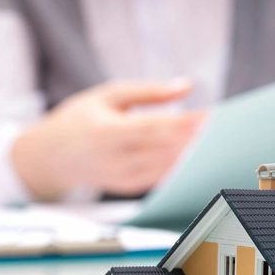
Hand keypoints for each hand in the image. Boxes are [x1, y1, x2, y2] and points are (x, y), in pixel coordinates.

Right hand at [12, 79, 207, 199]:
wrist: (50, 156)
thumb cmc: (80, 119)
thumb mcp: (108, 95)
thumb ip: (149, 92)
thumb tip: (186, 87)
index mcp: (106, 132)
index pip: (153, 128)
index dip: (184, 124)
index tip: (210, 115)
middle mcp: (114, 159)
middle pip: (164, 151)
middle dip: (195, 140)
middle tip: (224, 128)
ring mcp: (120, 178)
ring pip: (166, 168)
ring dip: (193, 155)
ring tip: (216, 140)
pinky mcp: (127, 187)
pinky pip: (160, 178)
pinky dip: (180, 166)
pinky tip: (197, 155)